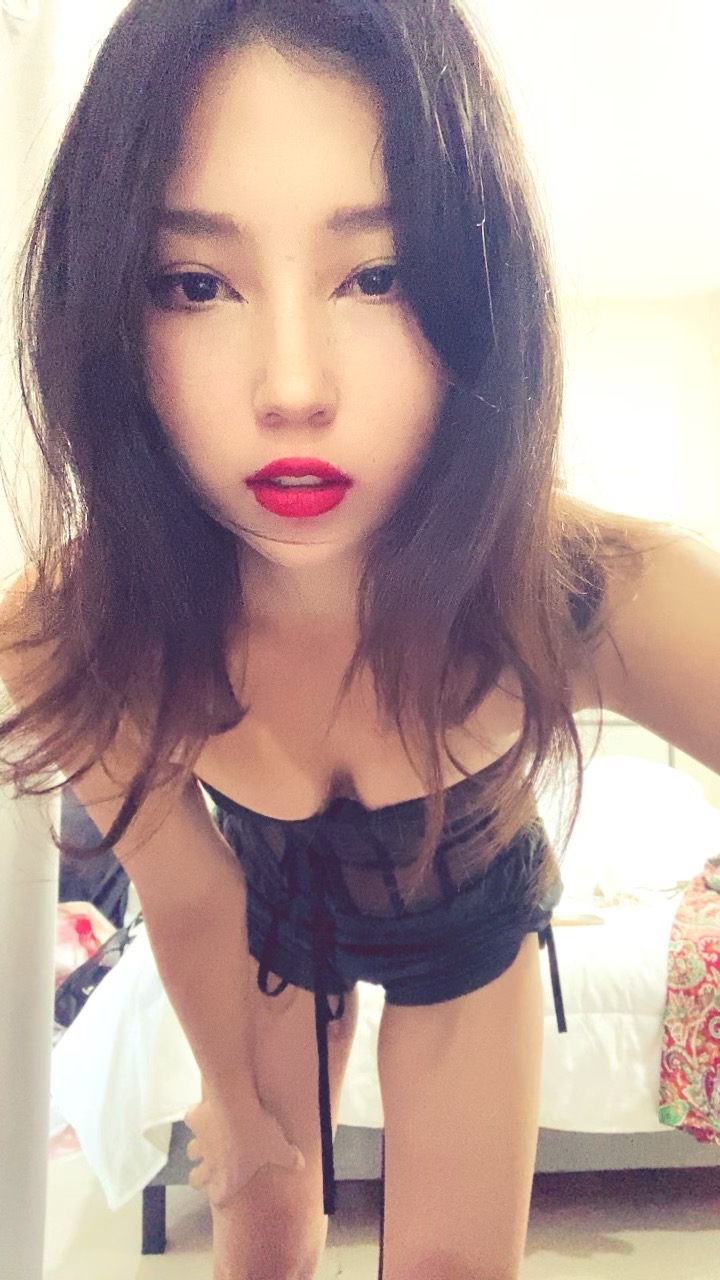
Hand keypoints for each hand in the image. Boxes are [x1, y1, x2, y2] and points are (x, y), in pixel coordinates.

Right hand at [184, 1093, 304, 1207]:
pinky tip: (206, 1109)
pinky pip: (192, 1119)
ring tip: (211, 1137)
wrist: (237, 1107)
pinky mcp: (195, 1121)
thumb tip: (300, 1164)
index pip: (218, 1197)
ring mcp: (199, 1143)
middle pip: (195, 1179)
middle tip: (213, 1165)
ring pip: (191, 1151)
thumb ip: (290, 1160)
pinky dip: (197, 1115)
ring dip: (199, 1146)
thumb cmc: (258, 1134)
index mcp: (228, 1180)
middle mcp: (209, 1165)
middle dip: (201, 1175)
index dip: (222, 1194)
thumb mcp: (280, 1149)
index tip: (228, 1188)